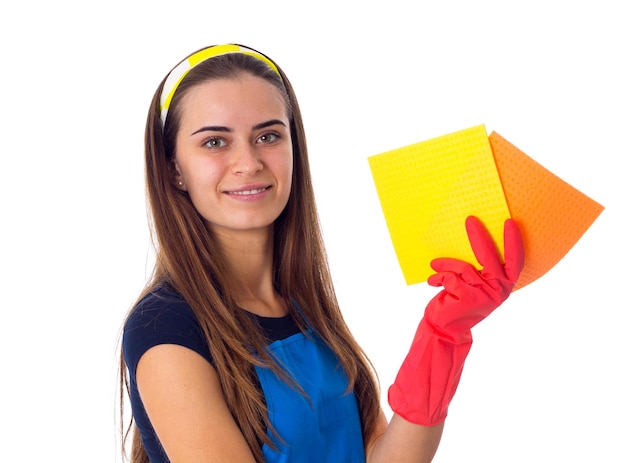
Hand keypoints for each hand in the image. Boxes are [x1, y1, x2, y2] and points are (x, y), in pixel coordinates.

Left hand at [424, 215, 524, 342]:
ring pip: (464, 268)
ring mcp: (485, 296)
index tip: (510, 222)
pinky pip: (451, 277)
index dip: (514, 242)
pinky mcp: (469, 299)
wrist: (444, 328)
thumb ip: (478, 269)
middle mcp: (499, 291)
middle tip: (470, 220)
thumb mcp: (472, 284)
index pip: (515, 261)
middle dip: (479, 237)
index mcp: (504, 285)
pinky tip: (432, 281)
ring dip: (446, 264)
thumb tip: (472, 239)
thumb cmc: (458, 301)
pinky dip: (438, 277)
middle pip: (491, 258)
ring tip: (435, 264)